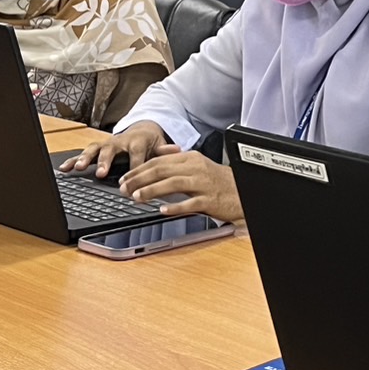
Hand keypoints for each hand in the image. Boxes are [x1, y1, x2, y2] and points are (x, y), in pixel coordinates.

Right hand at [60, 121, 171, 176]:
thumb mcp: (161, 145)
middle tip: (101, 173)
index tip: (131, 185)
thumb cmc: (151, 143)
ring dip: (86, 159)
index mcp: (137, 141)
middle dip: (105, 162)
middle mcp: (119, 141)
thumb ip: (167, 150)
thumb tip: (178, 150)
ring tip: (80, 168)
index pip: (136, 157)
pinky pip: (83, 153)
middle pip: (112, 150)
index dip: (133, 170)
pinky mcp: (97, 148)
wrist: (142, 129)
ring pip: (95, 149)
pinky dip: (73, 160)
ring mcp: (106, 144)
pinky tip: (64, 169)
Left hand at [119, 151, 243, 222]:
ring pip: (173, 183)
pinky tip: (163, 210)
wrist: (243, 192)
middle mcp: (196, 168)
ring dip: (152, 190)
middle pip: (162, 170)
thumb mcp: (197, 168)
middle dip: (140, 179)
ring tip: (137, 197)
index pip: (159, 161)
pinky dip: (175, 207)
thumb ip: (175, 168)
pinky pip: (190, 203)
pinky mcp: (210, 200)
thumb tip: (150, 173)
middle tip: (125, 188)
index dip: (139, 169)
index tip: (125, 178)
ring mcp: (204, 184)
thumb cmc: (217, 182)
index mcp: (191, 158)